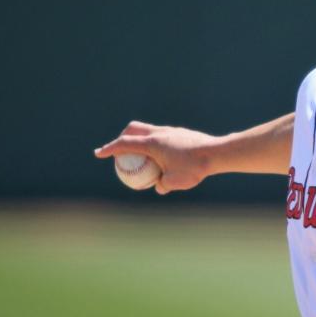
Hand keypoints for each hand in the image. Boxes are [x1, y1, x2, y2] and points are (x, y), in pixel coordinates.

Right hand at [94, 121, 219, 194]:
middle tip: (119, 151)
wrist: (217, 153)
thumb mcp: (175, 181)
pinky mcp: (180, 133)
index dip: (110, 149)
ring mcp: (170, 131)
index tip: (99, 153)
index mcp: (152, 143)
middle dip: (122, 138)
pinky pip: (161, 135)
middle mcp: (159, 133)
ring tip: (141, 155)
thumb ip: (163, 184)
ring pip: (148, 130)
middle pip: (133, 129)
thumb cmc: (195, 167)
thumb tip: (158, 187)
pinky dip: (154, 143)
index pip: (124, 144)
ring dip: (140, 139)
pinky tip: (161, 156)